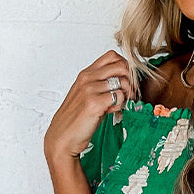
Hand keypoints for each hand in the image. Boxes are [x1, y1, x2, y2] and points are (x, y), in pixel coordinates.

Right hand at [43, 49, 134, 165]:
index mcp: (85, 74)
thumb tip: (124, 83)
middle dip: (131, 80)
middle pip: (121, 66)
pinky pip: (119, 97)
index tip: (126, 80)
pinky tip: (111, 113)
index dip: (124, 66)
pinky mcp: (94, 103)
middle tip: (129, 95)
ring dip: (126, 95)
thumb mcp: (88, 96)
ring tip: (117, 106)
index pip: (112, 56)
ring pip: (122, 82)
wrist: (63, 137)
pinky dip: (120, 106)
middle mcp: (87, 78)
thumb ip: (102, 87)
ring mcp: (90, 89)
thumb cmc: (76, 119)